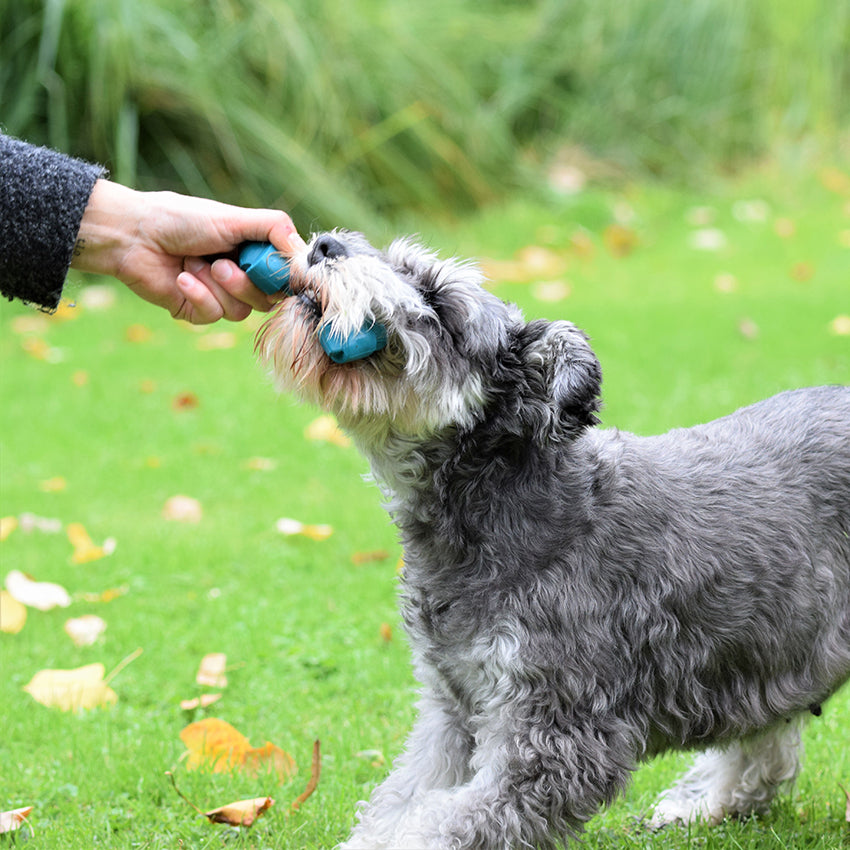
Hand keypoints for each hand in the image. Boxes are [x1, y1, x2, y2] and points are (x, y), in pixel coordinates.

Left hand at [72, 180, 305, 323]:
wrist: (132, 235)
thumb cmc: (181, 219)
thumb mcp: (234, 218)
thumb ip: (274, 228)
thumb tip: (306, 252)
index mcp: (253, 252)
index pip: (285, 277)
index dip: (284, 279)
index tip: (278, 272)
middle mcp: (240, 275)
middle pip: (268, 299)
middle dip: (244, 282)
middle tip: (221, 262)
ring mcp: (219, 295)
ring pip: (242, 311)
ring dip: (217, 287)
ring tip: (194, 263)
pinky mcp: (198, 311)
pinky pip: (214, 316)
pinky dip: (198, 295)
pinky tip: (181, 277)